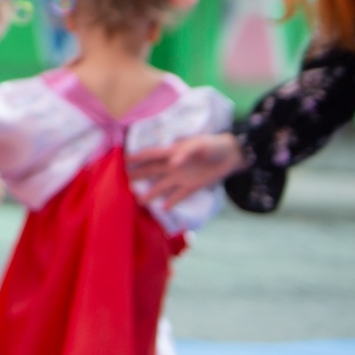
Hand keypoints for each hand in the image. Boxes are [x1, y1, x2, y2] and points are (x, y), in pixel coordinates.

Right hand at [128, 132, 246, 208]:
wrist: (232, 156)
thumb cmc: (214, 146)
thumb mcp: (200, 146)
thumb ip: (185, 154)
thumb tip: (171, 164)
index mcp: (173, 152)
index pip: (151, 155)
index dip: (137, 157)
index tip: (123, 159)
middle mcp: (173, 166)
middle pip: (152, 171)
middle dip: (138, 174)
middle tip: (123, 179)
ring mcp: (182, 177)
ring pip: (162, 185)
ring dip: (151, 192)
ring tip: (139, 200)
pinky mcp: (192, 186)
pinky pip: (179, 195)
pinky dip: (171, 201)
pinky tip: (162, 208)